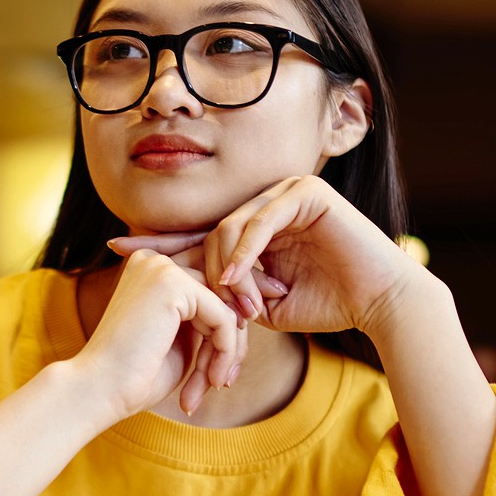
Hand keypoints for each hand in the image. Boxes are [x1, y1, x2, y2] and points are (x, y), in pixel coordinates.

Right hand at [70, 249, 244, 422]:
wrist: (101, 391)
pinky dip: (225, 351)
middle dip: (235, 337)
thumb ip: (207, 319)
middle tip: (227, 379)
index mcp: (152, 269)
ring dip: (229, 350)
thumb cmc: (137, 375)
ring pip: (226, 305)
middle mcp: (155, 260)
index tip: (237, 359)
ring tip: (216, 384)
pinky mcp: (172, 284)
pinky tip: (212, 379)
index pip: (210, 286)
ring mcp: (162, 268)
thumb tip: (249, 308)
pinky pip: (223, 316)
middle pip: (222, 292)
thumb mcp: (181, 340)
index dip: (232, 319)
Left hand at [111, 175, 422, 343]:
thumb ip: (226, 293)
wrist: (380, 303)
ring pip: (231, 226)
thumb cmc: (327, 305)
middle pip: (210, 229)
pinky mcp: (307, 191)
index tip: (116, 248)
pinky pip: (262, 220)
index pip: (199, 233)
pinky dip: (247, 250)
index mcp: (255, 226)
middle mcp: (266, 202)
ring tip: (229, 301)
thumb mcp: (261, 305)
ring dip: (226, 269)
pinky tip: (235, 276)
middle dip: (193, 265)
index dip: (160, 242)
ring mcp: (286, 191)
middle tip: (170, 283)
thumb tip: (188, 295)